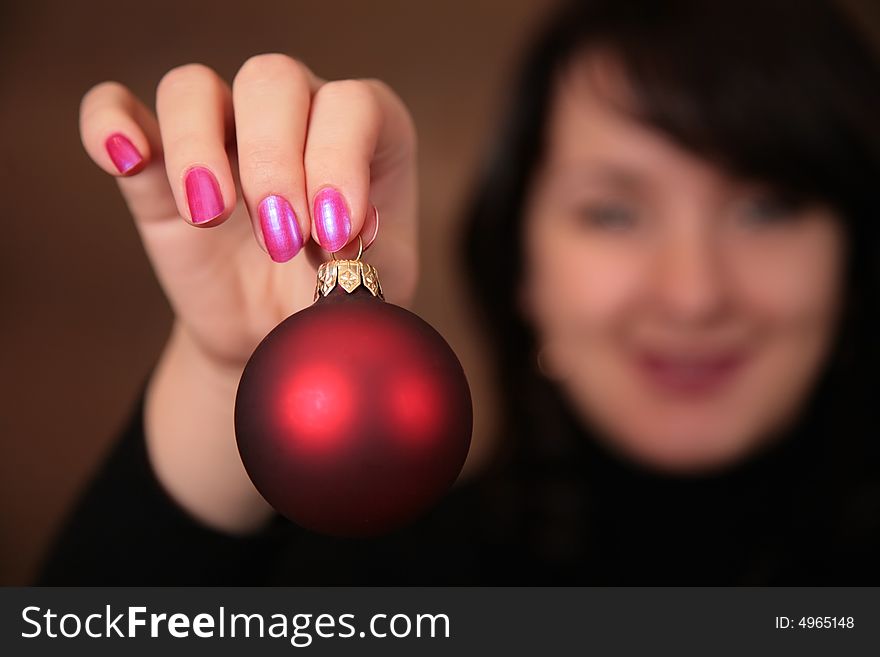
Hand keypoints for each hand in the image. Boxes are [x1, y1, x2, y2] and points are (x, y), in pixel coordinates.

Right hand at [79, 54, 418, 532]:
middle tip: (282, 238)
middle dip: (275, 157)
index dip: (340, 155)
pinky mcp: (159, 170)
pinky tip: (125, 155)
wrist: (277, 347)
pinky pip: (117, 111)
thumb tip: (361, 268)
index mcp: (364, 138)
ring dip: (200, 146)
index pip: (353, 104)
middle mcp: (294, 121)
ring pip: (194, 87)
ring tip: (212, 216)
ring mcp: (222, 140)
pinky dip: (110, 121)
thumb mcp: (372, 304)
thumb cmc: (336, 313)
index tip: (335, 229)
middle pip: (274, 80)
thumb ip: (377, 284)